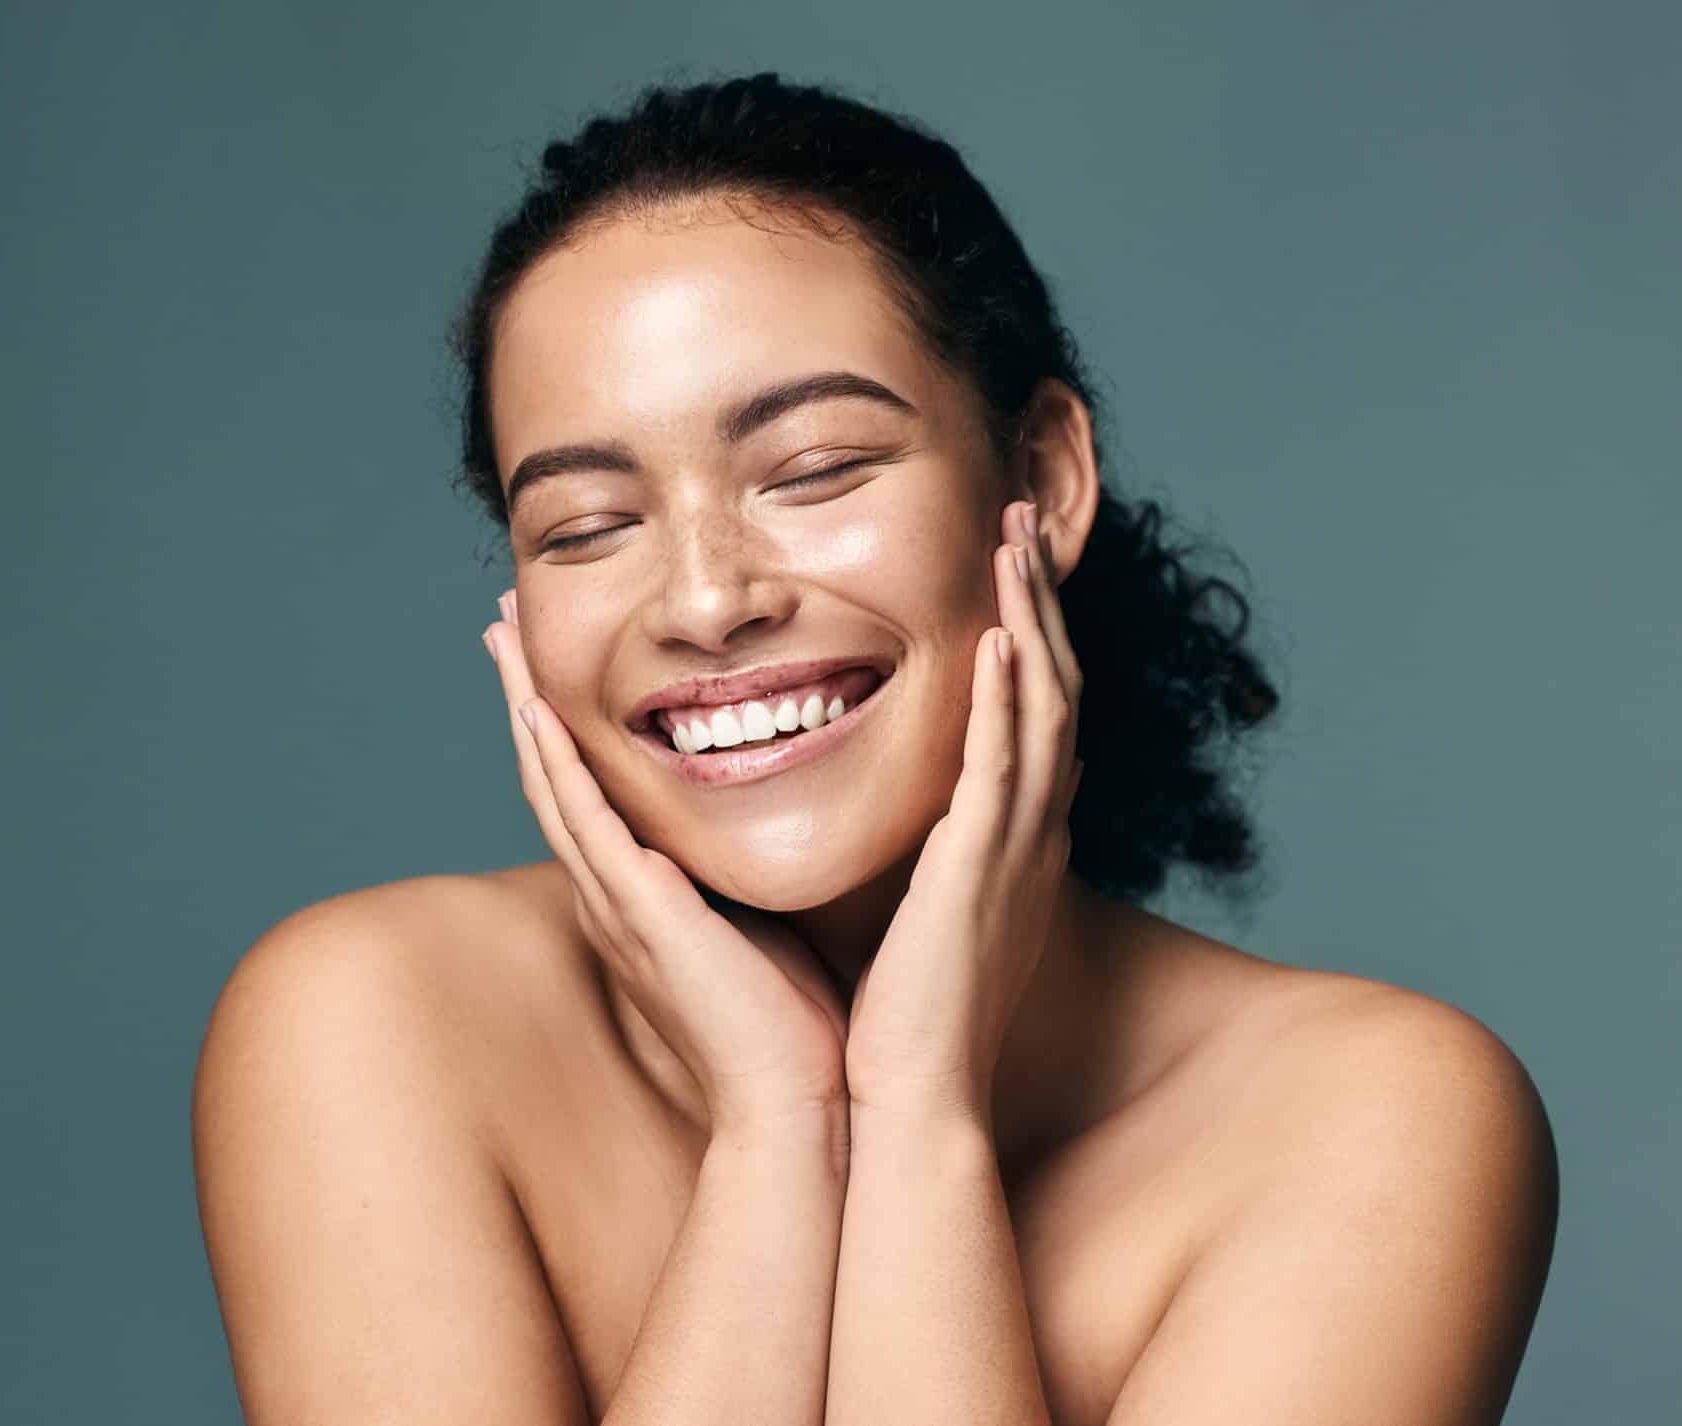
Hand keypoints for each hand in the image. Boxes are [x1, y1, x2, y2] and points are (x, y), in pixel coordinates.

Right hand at [483, 590, 850, 1136]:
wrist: (796, 1105)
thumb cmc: (793, 1025)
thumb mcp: (765, 921)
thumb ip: (750, 873)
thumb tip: (784, 822)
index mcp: (643, 896)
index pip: (591, 792)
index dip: (564, 724)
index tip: (553, 658)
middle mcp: (614, 895)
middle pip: (552, 776)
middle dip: (525, 696)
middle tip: (503, 624)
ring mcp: (617, 904)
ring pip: (553, 785)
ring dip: (524, 708)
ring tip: (501, 639)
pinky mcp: (640, 915)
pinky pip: (585, 824)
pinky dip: (557, 766)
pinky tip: (538, 712)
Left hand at [843, 501, 1083, 1126]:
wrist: (914, 1094)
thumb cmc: (908, 1008)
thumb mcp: (926, 906)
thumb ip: (927, 846)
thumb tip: (904, 806)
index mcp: (1014, 837)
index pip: (1033, 710)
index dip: (1028, 630)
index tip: (1002, 564)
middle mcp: (1032, 831)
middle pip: (1052, 687)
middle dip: (1039, 599)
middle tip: (1018, 519)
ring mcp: (1017, 848)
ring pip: (1043, 708)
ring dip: (1032, 620)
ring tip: (1014, 540)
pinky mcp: (984, 869)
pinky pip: (1006, 769)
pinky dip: (1010, 701)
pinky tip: (1001, 639)